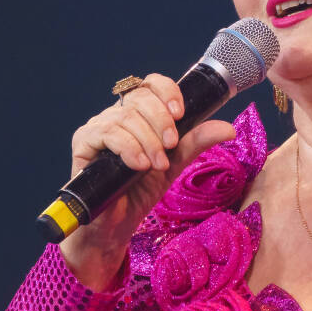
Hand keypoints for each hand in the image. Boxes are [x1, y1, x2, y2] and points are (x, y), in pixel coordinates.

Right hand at [58, 73, 235, 289]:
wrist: (116, 225)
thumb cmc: (140, 192)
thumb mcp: (174, 164)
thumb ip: (195, 143)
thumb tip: (228, 129)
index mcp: (138, 114)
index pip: (150, 85)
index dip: (166, 92)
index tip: (180, 114)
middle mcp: (116, 115)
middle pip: (139, 97)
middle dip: (161, 121)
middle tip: (171, 147)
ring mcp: (98, 127)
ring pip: (125, 117)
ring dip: (147, 140)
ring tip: (156, 165)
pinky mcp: (83, 143)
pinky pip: (107, 133)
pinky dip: (128, 148)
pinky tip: (139, 165)